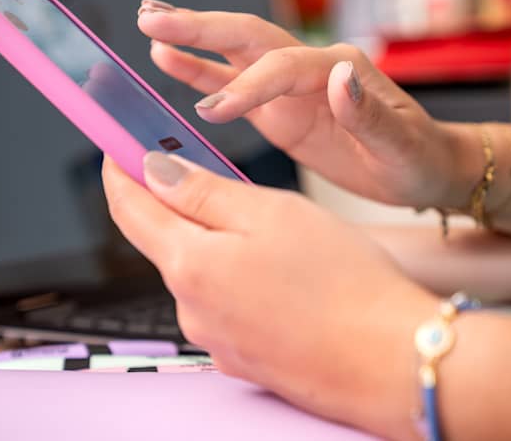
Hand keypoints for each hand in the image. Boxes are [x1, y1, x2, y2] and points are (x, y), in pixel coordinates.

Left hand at [102, 151, 436, 438]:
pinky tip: (278, 274)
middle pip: (164, 241)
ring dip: (213, 244)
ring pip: (198, 272)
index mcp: (190, 266)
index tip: (117, 147)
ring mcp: (215, 338)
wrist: (392, 362)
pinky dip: (235, 278)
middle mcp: (191, 309)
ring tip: (264, 229)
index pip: (129, 209)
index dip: (119, 171)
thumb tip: (153, 172)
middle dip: (175, 204)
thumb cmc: (343, 282)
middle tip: (204, 171)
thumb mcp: (271, 213)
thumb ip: (202, 192)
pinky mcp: (241, 357)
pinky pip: (223, 303)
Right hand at [137, 0, 478, 209]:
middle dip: (199, 29)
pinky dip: (200, 75)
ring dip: (192, 41)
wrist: (421, 169)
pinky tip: (171, 63)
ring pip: (233, 56)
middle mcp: (310, 68)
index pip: (281, 67)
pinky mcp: (278, 110)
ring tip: (151, 30)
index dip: (246, 87)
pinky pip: (233, 86)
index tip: (212, 112)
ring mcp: (290, 88)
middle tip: (152, 20)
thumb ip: (368, 113)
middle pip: (247, 38)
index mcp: (339, 68)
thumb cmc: (415, 156)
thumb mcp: (402, 144)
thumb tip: (341, 77)